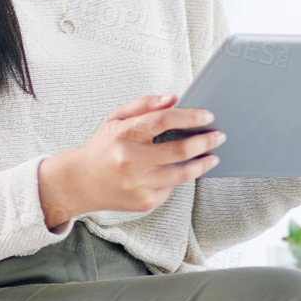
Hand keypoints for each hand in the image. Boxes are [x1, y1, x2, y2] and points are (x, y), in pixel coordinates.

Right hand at [40, 94, 222, 221]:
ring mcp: (138, 184)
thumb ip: (144, 105)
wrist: (81, 183)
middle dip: (204, 142)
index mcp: (124, 135)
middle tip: (219, 136)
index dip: (189, 117)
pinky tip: (176, 172)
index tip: (207, 116)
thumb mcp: (116, 119)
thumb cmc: (103, 147)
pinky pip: (171, 188)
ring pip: (182, 175)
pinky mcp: (144, 202)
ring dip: (202, 164)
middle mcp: (131, 161)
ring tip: (212, 156)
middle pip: (179, 151)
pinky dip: (176, 179)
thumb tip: (174, 99)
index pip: (163, 121)